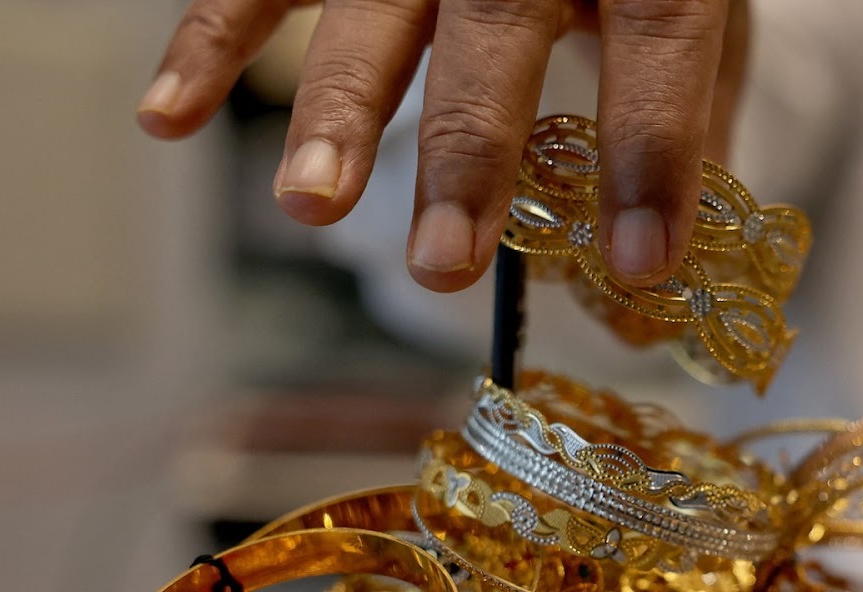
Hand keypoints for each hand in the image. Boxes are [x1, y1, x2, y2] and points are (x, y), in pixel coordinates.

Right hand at [137, 0, 749, 292]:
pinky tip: (168, 119)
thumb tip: (650, 291)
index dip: (653, 151)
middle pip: (496, 29)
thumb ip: (687, 129)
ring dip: (336, 111)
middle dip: (468, 151)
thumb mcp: (694, 12)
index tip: (640, 263)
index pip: (658, 39)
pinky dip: (210, 41)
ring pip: (368, 9)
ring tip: (314, 206)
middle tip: (444, 262)